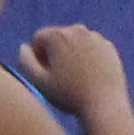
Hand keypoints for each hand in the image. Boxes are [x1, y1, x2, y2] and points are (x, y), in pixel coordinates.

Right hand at [14, 24, 128, 114]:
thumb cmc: (69, 95)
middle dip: (54, 53)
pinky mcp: (109, 47)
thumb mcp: (38, 80)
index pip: (38, 39)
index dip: (37, 57)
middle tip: (58, 77)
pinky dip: (87, 58)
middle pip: (57, 39)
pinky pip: (91, 49)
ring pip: (74, 43)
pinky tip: (88, 77)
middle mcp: (77, 30)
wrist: (105, 104)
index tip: (44, 74)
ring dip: (70, 54)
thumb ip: (25, 61)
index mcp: (57, 35)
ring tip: (73, 78)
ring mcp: (96, 38)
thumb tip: (25, 46)